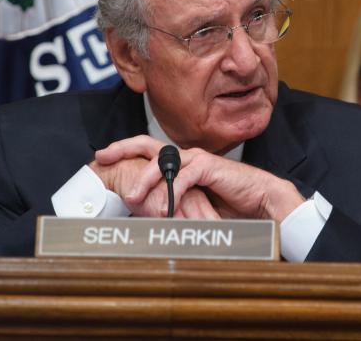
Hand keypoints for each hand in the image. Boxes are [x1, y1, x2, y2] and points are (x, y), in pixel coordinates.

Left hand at [92, 136, 219, 218]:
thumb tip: (148, 215)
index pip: (147, 151)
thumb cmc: (228, 202)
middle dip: (123, 148)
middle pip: (148, 145)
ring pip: (162, 162)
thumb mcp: (192, 204)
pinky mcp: (208, 166)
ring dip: (144, 180)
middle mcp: (185, 156)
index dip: (124, 150)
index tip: (103, 156)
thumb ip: (173, 204)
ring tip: (131, 196)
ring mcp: (196, 159)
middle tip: (103, 156)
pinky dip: (172, 192)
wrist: (257, 199)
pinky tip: (164, 207)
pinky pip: (184, 176)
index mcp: (179, 162)